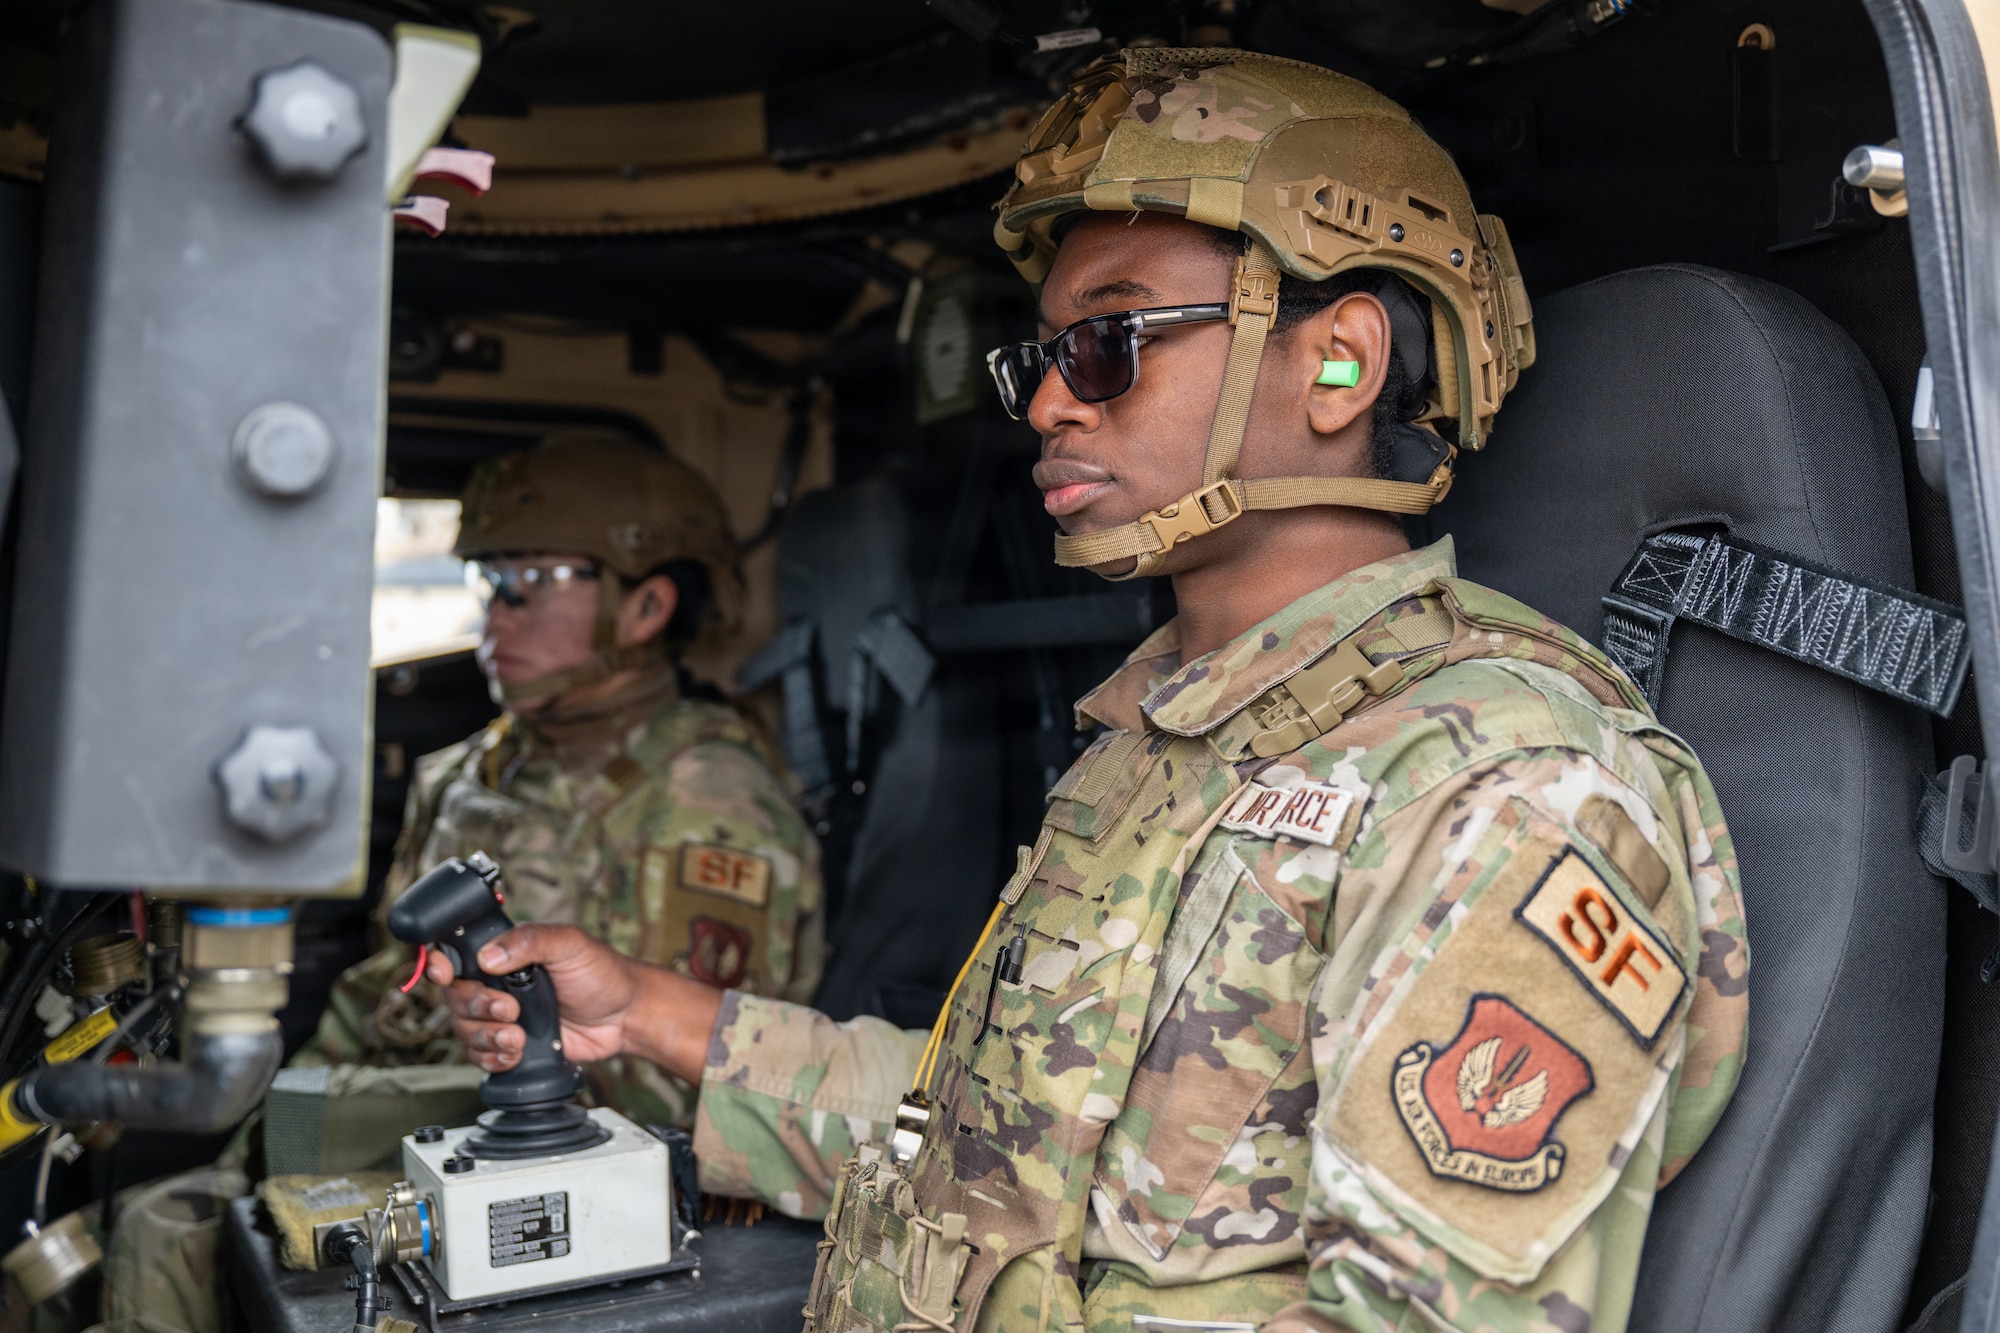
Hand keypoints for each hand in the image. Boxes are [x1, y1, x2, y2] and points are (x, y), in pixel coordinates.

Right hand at [427, 924, 636, 1071]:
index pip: (455, 954)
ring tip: (519, 1038)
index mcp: (505, 952)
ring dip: (487, 1037)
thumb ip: (529, 942)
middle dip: (477, 1008)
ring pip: (465, 1030)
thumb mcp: (569, 944)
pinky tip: (517, 1053)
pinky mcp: (511, 1044)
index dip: (440, 965)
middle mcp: (497, 984)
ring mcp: (502, 1016)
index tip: (445, 974)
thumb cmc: (602, 973)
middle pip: (455, 997)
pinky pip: (480, 1056)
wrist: (624, 1017)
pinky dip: (494, 1058)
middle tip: (510, 1011)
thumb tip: (489, 956)